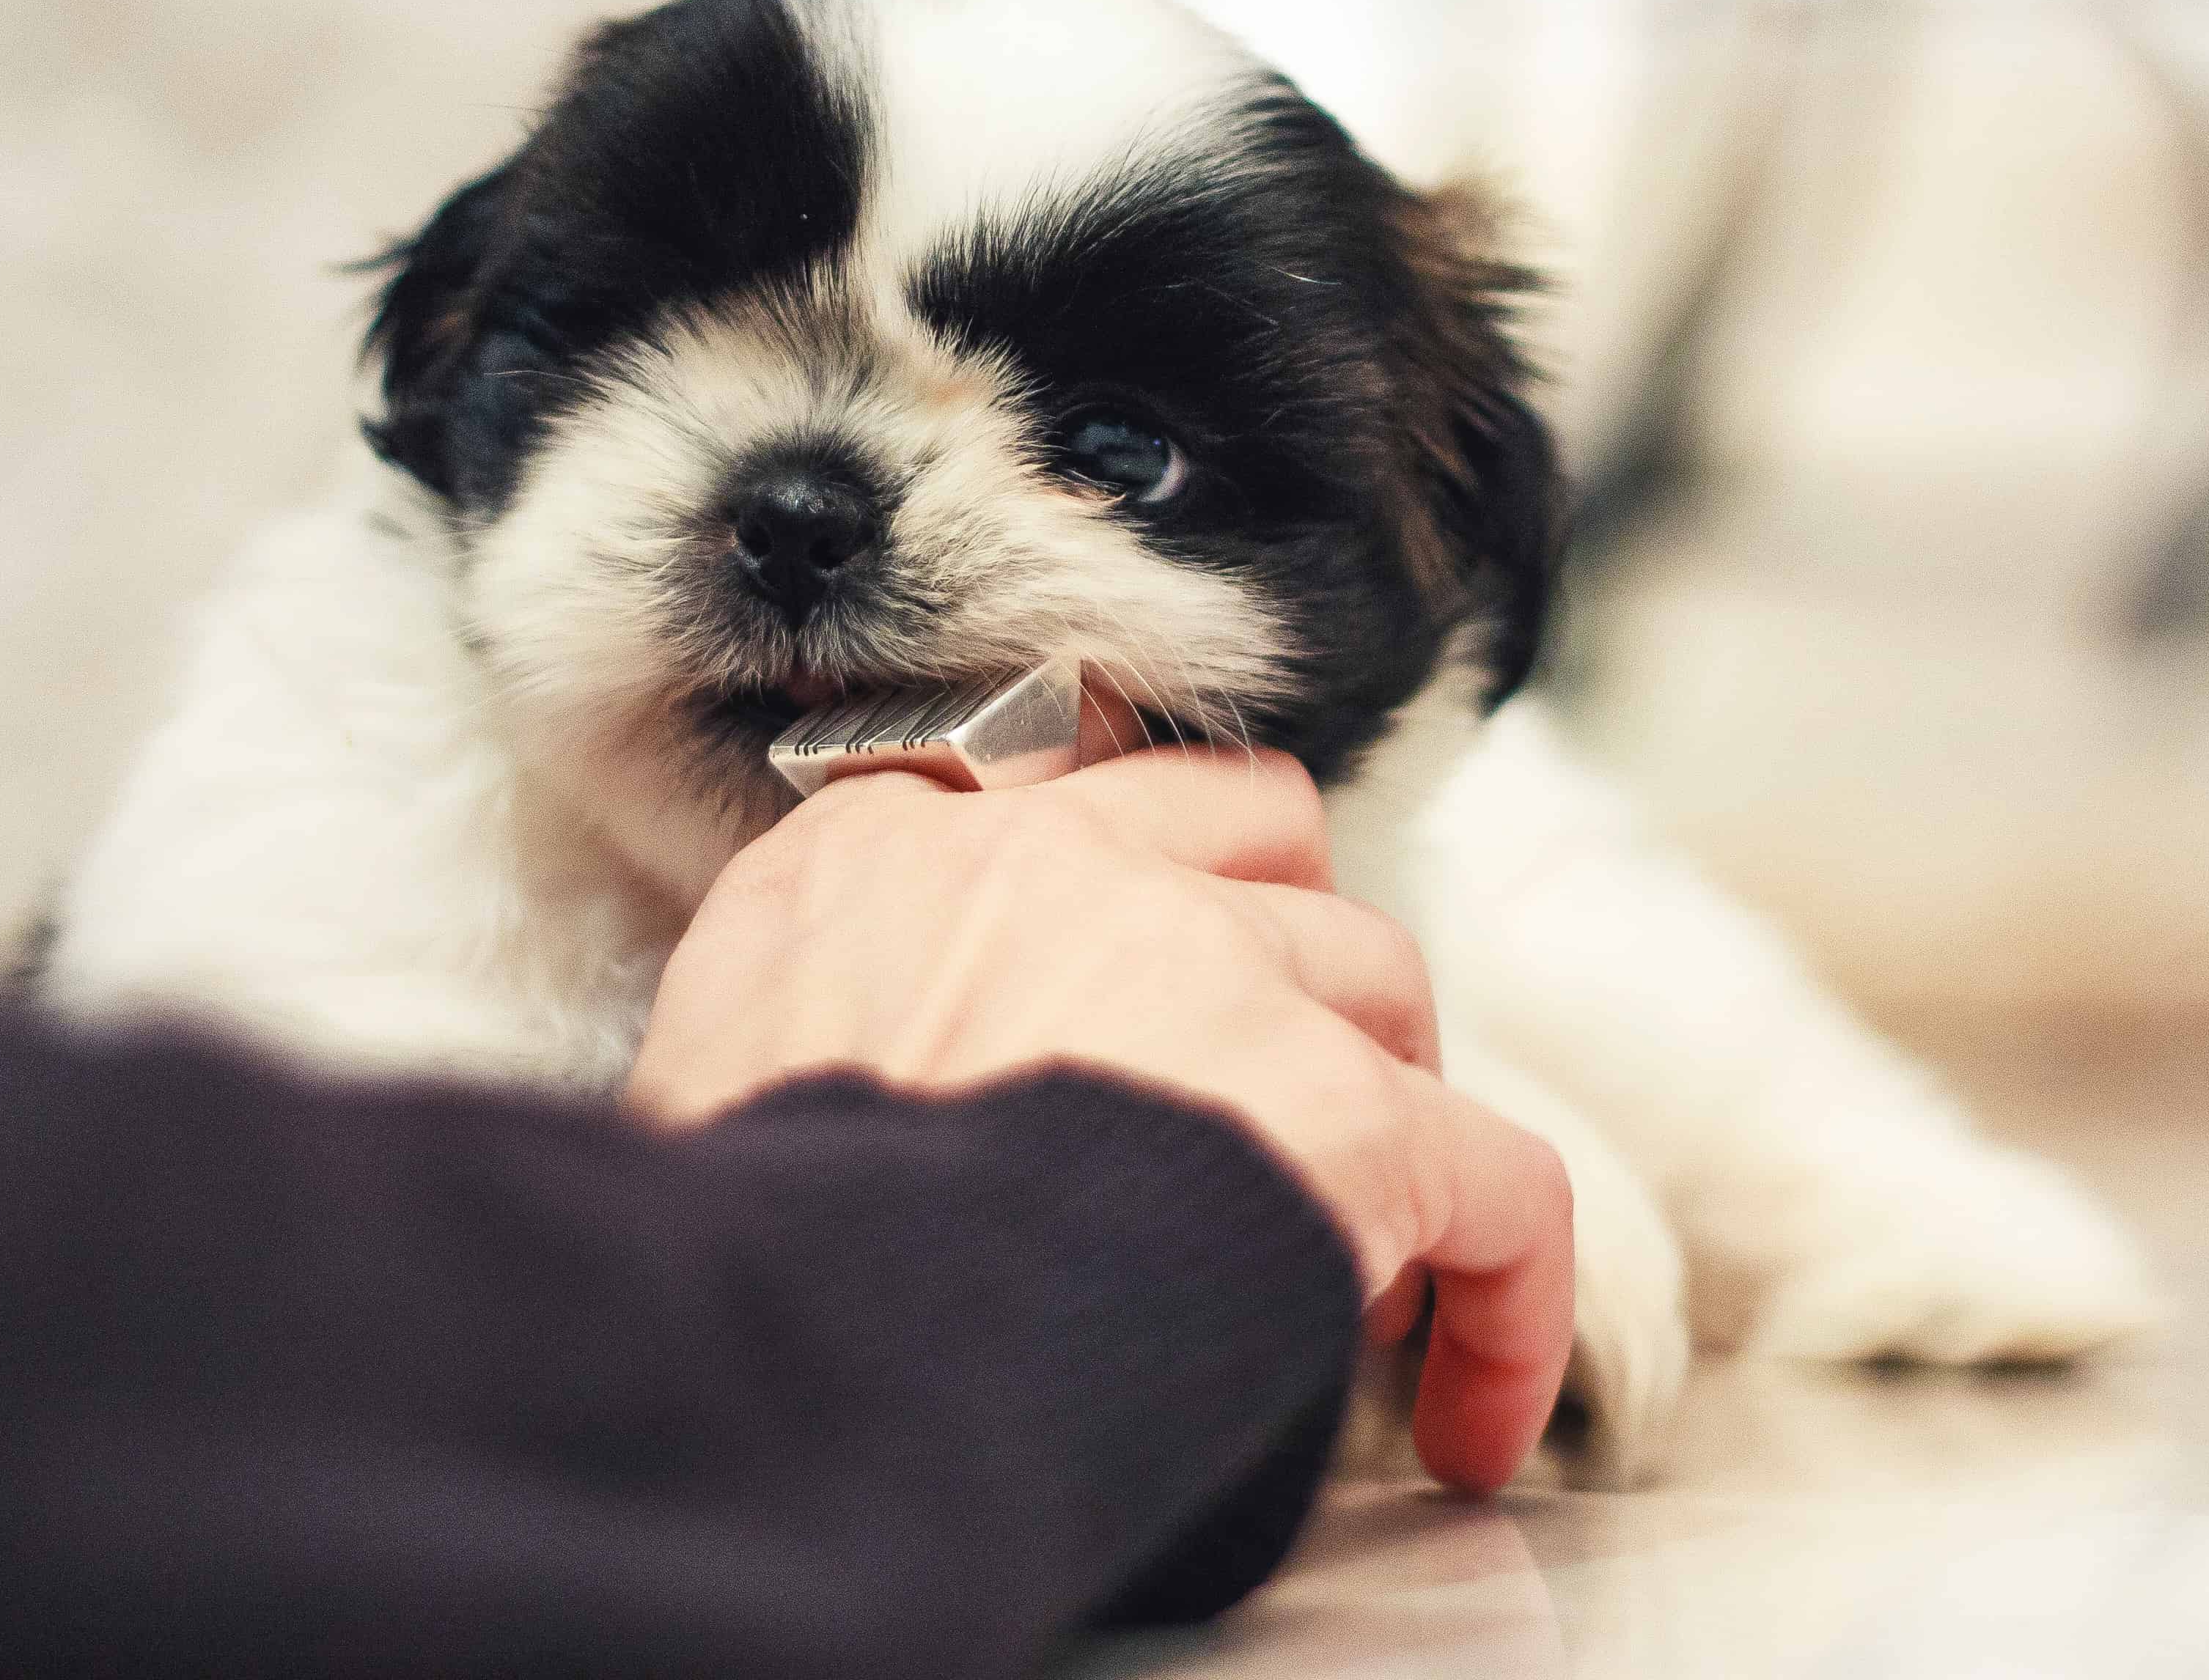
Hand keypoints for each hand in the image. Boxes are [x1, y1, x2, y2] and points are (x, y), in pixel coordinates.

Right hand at [628, 749, 1573, 1492]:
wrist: (790, 1334)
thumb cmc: (729, 1251)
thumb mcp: (704, 1066)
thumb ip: (811, 1007)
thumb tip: (876, 1076)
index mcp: (889, 850)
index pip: (1054, 799)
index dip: (1128, 890)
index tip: (1143, 971)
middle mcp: (1064, 864)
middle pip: (1252, 840)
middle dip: (1282, 947)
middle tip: (1276, 1074)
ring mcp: (1214, 969)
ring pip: (1377, 980)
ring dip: (1379, 1093)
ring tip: (1359, 1243)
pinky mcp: (1339, 1108)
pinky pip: (1497, 1181)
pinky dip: (1505, 1296)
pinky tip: (1476, 1409)